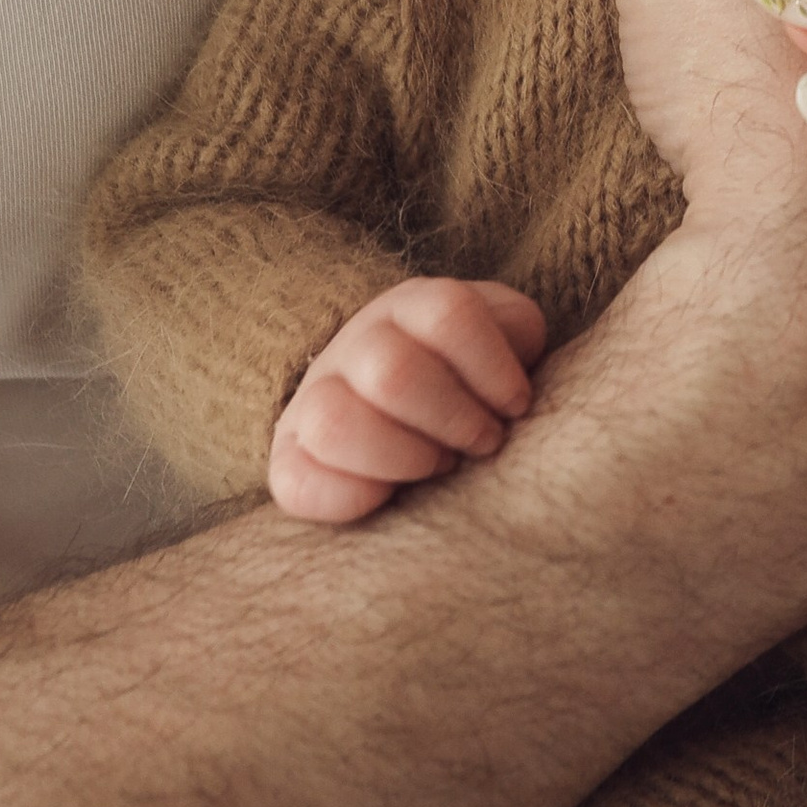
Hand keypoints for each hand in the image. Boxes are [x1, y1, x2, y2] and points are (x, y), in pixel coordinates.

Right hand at [268, 278, 545, 524]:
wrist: (406, 408)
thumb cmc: (473, 377)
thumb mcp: (505, 339)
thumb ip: (517, 337)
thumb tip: (508, 382)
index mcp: (413, 307)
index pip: (449, 314)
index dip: (492, 365)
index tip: (516, 404)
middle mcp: (356, 344)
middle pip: (393, 373)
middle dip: (454, 420)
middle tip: (484, 443)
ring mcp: (313, 399)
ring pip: (334, 423)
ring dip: (403, 457)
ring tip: (440, 467)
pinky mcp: (289, 460)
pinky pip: (296, 483)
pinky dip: (346, 499)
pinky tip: (388, 500)